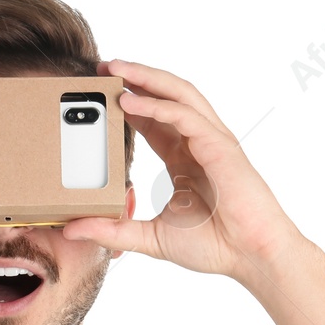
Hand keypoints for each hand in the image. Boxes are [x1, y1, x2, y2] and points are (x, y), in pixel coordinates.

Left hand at [60, 59, 303, 279]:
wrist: (252, 257)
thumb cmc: (215, 246)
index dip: (130, 102)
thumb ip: (113, 231)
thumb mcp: (150, 238)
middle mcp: (198, 144)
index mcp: (185, 159)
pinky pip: (186, 117)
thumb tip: (72, 230)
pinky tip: (131, 102)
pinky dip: (158, 106)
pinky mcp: (220, 148)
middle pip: (166, 96)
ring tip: (115, 69)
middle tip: (103, 66)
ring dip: (146, 78)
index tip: (101, 92)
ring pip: (178, 94)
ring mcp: (212, 141)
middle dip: (136, 78)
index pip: (154, 120)